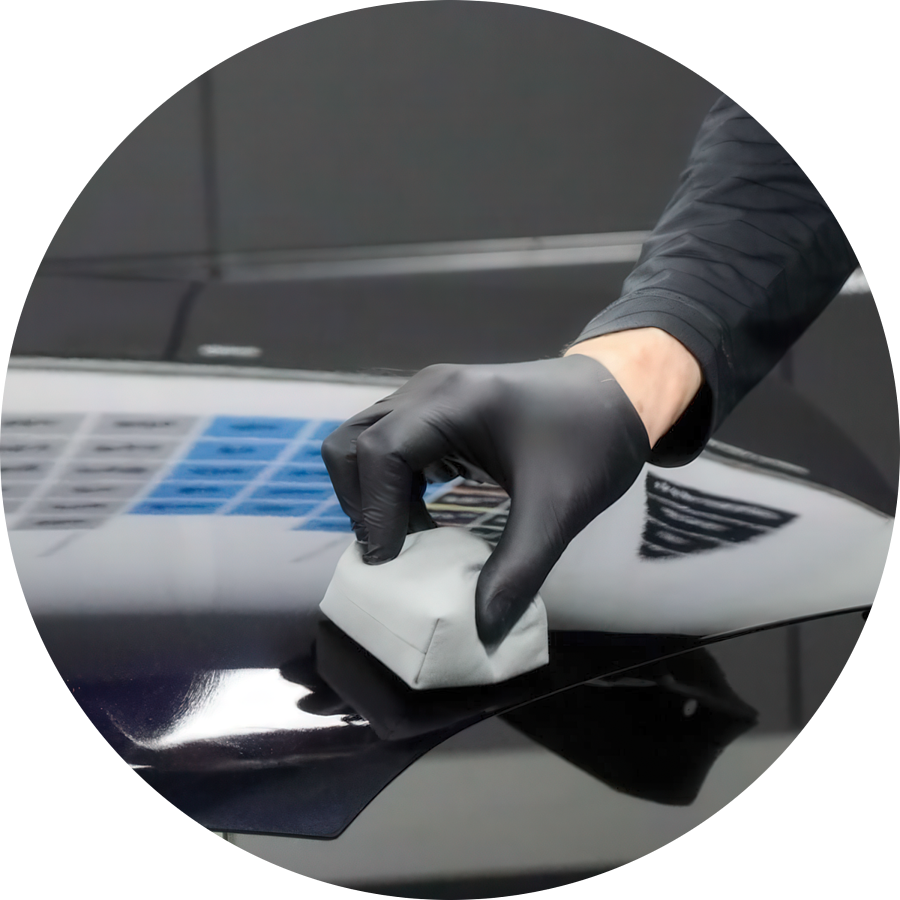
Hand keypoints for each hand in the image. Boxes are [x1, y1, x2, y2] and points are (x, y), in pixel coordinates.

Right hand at [322, 354, 652, 647]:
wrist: (618, 395)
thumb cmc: (593, 441)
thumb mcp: (559, 510)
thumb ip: (518, 570)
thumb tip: (481, 630)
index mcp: (453, 402)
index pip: (380, 452)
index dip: (374, 512)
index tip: (391, 563)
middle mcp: (429, 390)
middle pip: (352, 441)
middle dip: (358, 501)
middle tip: (390, 551)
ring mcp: (429, 395)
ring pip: (363, 441)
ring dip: (371, 494)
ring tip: (407, 540)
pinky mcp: (435, 409)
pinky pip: (388, 444)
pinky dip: (390, 485)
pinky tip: (423, 517)